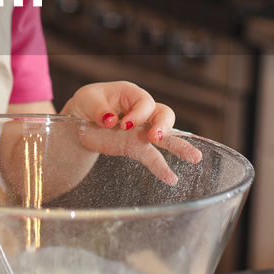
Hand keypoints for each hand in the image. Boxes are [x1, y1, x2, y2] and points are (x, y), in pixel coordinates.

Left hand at [61, 80, 202, 184]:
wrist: (79, 122)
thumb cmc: (87, 104)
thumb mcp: (87, 100)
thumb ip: (98, 108)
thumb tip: (110, 120)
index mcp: (131, 94)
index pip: (144, 102)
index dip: (139, 113)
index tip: (124, 124)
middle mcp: (142, 111)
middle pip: (164, 114)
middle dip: (163, 125)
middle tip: (156, 137)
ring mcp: (142, 130)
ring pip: (167, 136)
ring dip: (179, 146)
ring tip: (194, 157)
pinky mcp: (137, 147)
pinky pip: (153, 157)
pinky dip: (162, 168)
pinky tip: (172, 179)